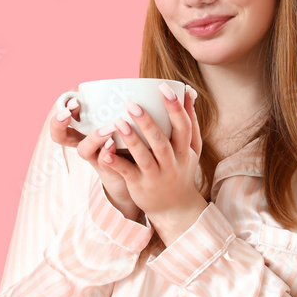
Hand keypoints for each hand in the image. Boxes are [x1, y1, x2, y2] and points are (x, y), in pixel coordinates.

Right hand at [50, 87, 139, 220]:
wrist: (137, 175)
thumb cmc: (129, 142)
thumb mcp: (122, 121)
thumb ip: (125, 105)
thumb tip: (139, 80)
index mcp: (85, 127)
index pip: (65, 114)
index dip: (62, 105)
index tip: (71, 94)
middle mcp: (85, 143)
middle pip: (60, 135)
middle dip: (59, 124)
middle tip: (66, 113)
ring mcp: (95, 158)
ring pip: (84, 149)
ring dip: (94, 137)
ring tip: (107, 128)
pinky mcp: (108, 171)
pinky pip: (104, 164)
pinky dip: (107, 156)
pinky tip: (112, 147)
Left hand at [99, 84, 206, 240]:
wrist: (176, 208)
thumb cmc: (180, 171)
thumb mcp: (191, 149)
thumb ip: (190, 122)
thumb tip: (188, 92)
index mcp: (185, 151)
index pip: (184, 127)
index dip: (176, 108)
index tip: (165, 88)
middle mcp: (172, 163)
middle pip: (161, 142)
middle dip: (148, 123)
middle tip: (132, 103)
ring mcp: (156, 176)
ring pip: (144, 157)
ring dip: (132, 140)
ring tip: (118, 122)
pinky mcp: (140, 186)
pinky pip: (127, 173)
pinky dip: (116, 163)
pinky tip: (105, 153)